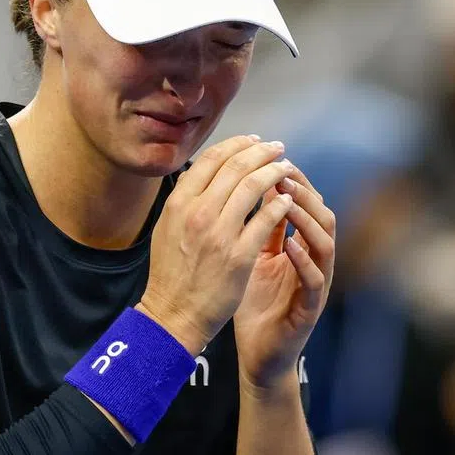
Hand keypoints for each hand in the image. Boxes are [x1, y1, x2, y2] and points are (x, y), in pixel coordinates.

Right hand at [137, 136, 297, 355]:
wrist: (173, 313)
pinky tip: (287, 199)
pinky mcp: (239, 255)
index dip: (236, 144)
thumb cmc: (171, 273)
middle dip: (261, 152)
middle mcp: (197, 213)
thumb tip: (201, 172)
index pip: (211, 159)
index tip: (253, 141)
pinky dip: (280, 204)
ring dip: (275, 172)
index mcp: (178, 203)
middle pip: (236, 167)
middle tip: (277, 148)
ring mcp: (219, 233)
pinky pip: (266, 219)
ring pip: (253, 186)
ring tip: (287, 168)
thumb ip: (185, 199)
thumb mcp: (167, 227)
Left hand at [234, 165, 335, 390]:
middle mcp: (314, 262)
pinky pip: (315, 280)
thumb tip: (250, 186)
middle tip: (283, 174)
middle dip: (305, 193)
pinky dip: (304, 260)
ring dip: (308, 220)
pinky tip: (290, 245)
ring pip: (326, 243)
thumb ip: (258, 227)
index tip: (273, 160)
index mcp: (300, 247)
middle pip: (323, 216)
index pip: (305, 204)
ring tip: (288, 201)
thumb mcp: (252, 258)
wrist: (258, 355)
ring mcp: (316, 285)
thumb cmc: (255, 306)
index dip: (294, 180)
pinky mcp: (310, 309)